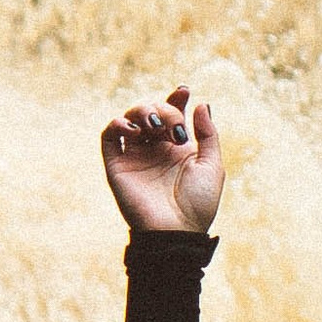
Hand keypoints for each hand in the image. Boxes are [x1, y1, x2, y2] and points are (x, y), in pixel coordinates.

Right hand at [102, 85, 221, 235]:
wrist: (176, 231)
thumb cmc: (198, 204)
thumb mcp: (212, 165)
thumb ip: (208, 134)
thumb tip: (202, 104)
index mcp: (176, 148)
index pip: (171, 114)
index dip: (175, 99)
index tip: (184, 90)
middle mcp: (154, 150)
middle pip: (151, 112)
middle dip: (164, 110)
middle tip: (176, 129)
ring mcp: (134, 157)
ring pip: (129, 119)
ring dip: (141, 111)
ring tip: (154, 125)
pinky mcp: (117, 166)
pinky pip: (109, 137)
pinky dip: (117, 124)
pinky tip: (135, 130)